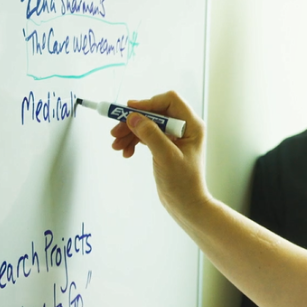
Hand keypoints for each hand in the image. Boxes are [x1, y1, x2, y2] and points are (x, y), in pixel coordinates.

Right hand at [110, 91, 210, 218]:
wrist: (186, 204)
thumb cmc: (183, 183)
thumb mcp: (166, 157)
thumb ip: (151, 135)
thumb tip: (134, 117)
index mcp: (192, 126)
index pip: (170, 101)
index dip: (149, 103)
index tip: (129, 111)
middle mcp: (184, 128)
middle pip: (155, 113)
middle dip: (134, 121)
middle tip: (115, 132)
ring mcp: (174, 137)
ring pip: (148, 124)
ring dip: (130, 132)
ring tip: (116, 146)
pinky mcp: (165, 146)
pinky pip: (147, 136)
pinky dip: (134, 141)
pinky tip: (126, 152)